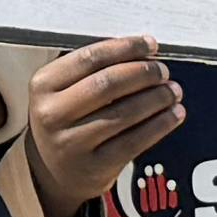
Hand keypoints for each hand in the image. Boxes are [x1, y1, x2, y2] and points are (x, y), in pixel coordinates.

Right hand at [18, 37, 184, 216]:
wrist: (53, 172)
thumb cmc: (67, 119)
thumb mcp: (63, 91)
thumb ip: (94, 69)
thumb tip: (144, 52)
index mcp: (42, 85)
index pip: (90, 58)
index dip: (126, 48)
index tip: (150, 44)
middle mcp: (51, 114)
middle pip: (108, 83)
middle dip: (143, 73)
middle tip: (162, 71)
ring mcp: (71, 143)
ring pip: (125, 113)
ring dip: (157, 98)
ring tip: (173, 90)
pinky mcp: (94, 167)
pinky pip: (135, 141)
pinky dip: (160, 124)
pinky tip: (174, 114)